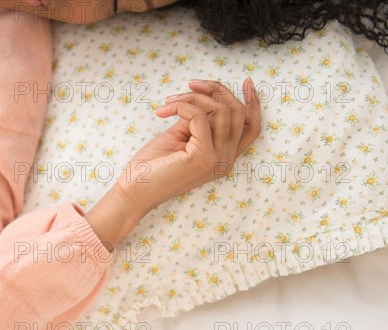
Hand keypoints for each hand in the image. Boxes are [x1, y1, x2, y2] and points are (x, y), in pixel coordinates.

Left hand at [116, 78, 261, 217]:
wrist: (134, 191)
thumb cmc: (151, 166)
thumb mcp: (180, 138)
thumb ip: (197, 121)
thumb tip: (203, 100)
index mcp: (223, 157)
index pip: (251, 128)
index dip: (253, 103)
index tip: (246, 81)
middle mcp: (226, 160)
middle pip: (238, 113)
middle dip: (217, 90)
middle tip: (191, 84)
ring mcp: (217, 159)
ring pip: (220, 110)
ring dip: (192, 97)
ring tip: (168, 102)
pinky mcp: (203, 156)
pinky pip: (199, 116)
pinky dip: (181, 106)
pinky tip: (163, 111)